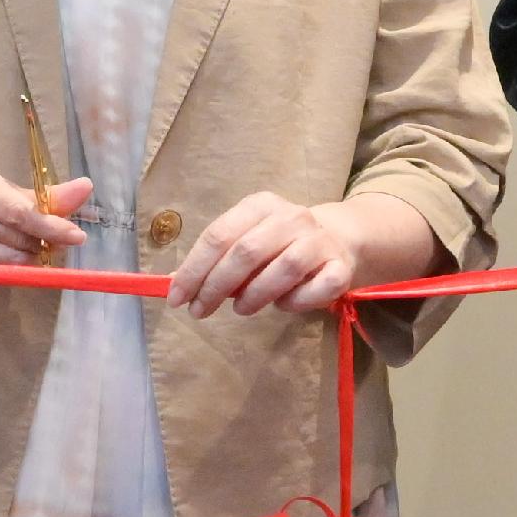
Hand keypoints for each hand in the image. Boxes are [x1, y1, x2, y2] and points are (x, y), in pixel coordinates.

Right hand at [0, 167, 91, 265]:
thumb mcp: (7, 189)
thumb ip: (46, 195)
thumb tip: (85, 188)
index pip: (20, 211)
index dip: (51, 225)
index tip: (77, 235)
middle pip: (18, 236)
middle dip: (47, 240)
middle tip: (63, 239)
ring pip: (10, 258)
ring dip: (33, 255)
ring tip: (39, 245)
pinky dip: (18, 266)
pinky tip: (21, 256)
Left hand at [166, 192, 365, 317]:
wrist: (338, 239)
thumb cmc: (280, 245)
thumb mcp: (246, 242)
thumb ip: (215, 260)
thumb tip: (176, 285)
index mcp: (260, 205)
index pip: (219, 235)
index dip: (194, 269)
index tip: (177, 299)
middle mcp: (291, 217)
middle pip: (246, 252)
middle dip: (216, 286)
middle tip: (200, 311)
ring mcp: (319, 241)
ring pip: (282, 269)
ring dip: (254, 295)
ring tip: (241, 309)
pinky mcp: (340, 267)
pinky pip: (316, 289)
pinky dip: (295, 302)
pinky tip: (283, 305)